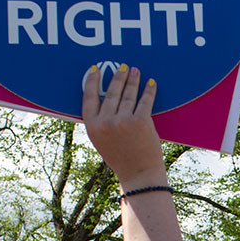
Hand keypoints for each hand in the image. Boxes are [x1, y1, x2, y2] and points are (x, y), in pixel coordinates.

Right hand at [81, 65, 163, 187]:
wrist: (138, 174)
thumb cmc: (120, 158)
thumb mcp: (101, 140)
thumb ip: (100, 121)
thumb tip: (104, 97)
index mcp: (93, 127)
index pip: (89, 97)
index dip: (92, 82)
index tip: (96, 69)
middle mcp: (106, 122)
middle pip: (111, 92)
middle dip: (118, 77)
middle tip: (123, 66)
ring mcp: (123, 121)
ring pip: (128, 94)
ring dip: (133, 80)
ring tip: (136, 71)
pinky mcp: (141, 121)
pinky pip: (145, 101)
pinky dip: (149, 90)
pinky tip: (150, 83)